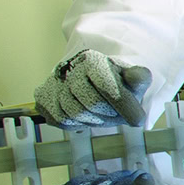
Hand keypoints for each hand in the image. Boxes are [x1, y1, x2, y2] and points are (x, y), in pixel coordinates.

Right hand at [35, 49, 150, 128]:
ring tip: (103, 116)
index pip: (108, 87)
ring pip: (75, 114)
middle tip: (118, 116)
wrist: (89, 81)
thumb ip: (138, 77)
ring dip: (94, 121)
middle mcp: (71, 69)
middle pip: (91, 104)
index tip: (138, 121)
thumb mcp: (131, 77)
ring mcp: (55, 84)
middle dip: (110, 116)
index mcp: (93, 61)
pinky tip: (87, 117)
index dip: (125, 106)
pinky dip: (78, 124)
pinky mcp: (45, 99)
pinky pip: (61, 120)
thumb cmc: (115, 81)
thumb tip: (138, 78)